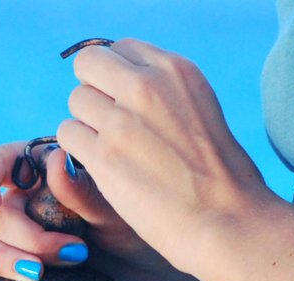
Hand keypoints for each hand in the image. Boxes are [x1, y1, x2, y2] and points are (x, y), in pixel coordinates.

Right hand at [0, 139, 202, 280]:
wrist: (160, 266)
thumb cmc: (147, 225)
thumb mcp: (120, 208)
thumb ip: (85, 190)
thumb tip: (56, 159)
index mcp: (48, 166)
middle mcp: (31, 195)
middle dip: (24, 235)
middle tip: (72, 254)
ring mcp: (25, 228)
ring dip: (7, 259)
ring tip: (42, 274)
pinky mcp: (25, 259)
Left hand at [54, 39, 282, 280]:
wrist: (226, 219)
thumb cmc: (220, 176)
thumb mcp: (201, 109)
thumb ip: (165, 91)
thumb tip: (127, 83)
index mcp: (175, 70)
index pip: (121, 48)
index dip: (115, 76)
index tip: (125, 102)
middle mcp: (147, 85)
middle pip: (89, 64)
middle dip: (93, 90)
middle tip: (108, 122)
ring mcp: (121, 120)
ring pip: (76, 101)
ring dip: (85, 124)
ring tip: (111, 150)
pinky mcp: (103, 156)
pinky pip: (68, 134)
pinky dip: (78, 150)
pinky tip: (102, 166)